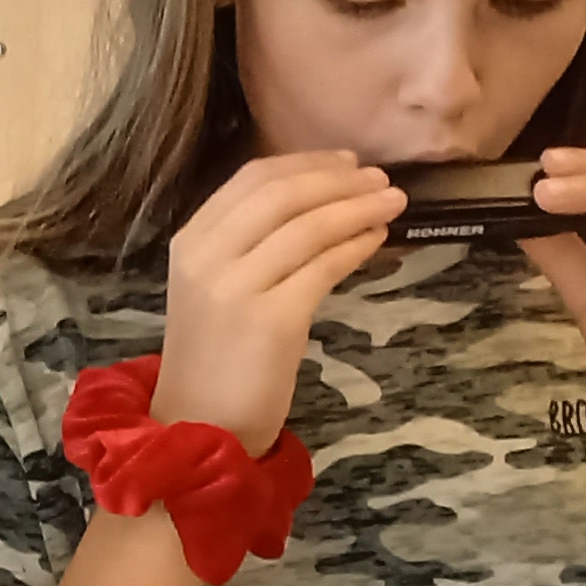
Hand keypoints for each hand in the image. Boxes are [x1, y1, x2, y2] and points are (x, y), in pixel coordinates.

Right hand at [152, 153, 402, 451]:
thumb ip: (248, 243)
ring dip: (358, 207)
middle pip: (282, 193)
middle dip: (339, 180)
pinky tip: (377, 239)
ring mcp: (237, 289)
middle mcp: (208, 257)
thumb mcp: (216, 286)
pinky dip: (356, 246)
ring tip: (393, 202)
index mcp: (191, 241)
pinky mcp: (272, 320)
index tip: (347, 161)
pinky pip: (324, 267)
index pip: (252, 178)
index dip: (306, 162)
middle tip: (381, 179)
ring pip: (308, 226)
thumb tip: (318, 197)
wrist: (200, 423)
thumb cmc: (215, 355)